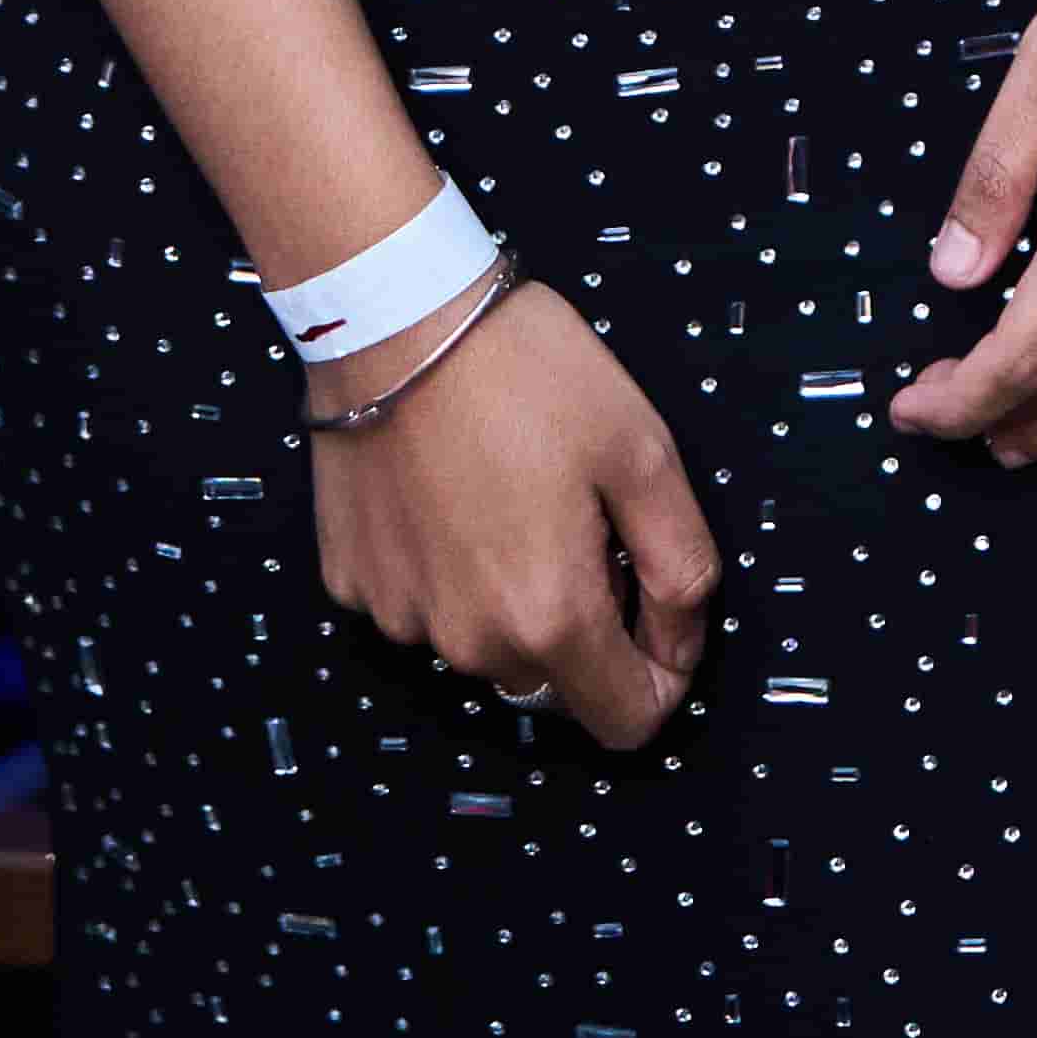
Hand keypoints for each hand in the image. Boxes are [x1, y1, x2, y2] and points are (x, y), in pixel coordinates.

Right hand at [307, 276, 718, 747]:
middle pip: (556, 680)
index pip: (627, 722)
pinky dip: (447, 569)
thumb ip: (681, 563)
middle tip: (581, 519)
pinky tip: (450, 493)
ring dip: (511, 596)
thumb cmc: (524, 371)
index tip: (658, 606)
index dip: (663, 673)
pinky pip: (422, 605)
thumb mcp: (642, 450)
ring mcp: (401, 618)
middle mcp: (468, 642)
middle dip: (585, 622)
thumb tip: (683, 638)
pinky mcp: (354, 585)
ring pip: (486, 643)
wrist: (393, 315)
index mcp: (548, 616)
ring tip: (512, 493)